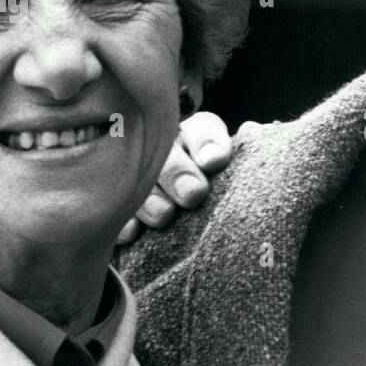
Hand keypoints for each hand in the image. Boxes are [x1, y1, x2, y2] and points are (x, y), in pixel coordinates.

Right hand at [116, 111, 233, 245]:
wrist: (182, 237)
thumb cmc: (218, 199)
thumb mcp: (227, 174)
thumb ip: (231, 159)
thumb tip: (251, 135)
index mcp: (196, 139)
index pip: (203, 129)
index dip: (208, 142)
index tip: (215, 162)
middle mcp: (163, 151)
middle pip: (166, 153)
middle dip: (179, 171)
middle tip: (193, 194)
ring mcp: (134, 175)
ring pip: (138, 181)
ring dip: (151, 198)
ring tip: (165, 215)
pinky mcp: (115, 206)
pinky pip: (113, 210)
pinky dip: (124, 222)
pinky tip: (132, 231)